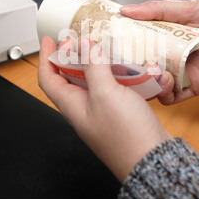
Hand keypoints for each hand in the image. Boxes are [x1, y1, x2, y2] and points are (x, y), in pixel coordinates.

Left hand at [38, 36, 170, 182]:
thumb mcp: (105, 94)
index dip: (46, 57)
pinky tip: (131, 67)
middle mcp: (85, 108)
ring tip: (108, 47)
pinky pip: (116, 87)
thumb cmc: (125, 135)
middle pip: (71, 76)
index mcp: (72, 105)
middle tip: (82, 38)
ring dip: (101, 63)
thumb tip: (84, 44)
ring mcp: (103, 110)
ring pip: (96, 80)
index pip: (48, 78)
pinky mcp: (121, 111)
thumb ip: (93, 66)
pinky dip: (121, 74)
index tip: (48, 40)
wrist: (153, 160)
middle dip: (74, 55)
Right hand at [120, 0, 198, 104]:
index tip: (103, 45)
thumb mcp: (188, 7)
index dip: (120, 46)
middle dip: (126, 69)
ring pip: (153, 84)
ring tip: (139, 72)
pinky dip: (163, 93)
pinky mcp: (194, 86)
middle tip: (112, 66)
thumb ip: (156, 11)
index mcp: (165, 36)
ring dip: (143, 82)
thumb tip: (126, 10)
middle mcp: (170, 55)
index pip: (136, 44)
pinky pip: (172, 97)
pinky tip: (161, 81)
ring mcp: (181, 72)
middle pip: (141, 67)